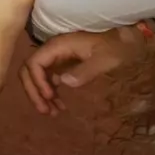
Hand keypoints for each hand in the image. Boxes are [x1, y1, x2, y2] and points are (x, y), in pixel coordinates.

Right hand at [20, 27, 139, 115]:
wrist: (125, 41)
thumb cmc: (116, 48)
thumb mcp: (104, 60)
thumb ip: (85, 70)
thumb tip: (63, 82)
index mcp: (59, 46)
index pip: (34, 62)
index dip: (37, 81)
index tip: (49, 97)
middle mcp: (53, 50)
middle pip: (29, 70)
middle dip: (33, 91)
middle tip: (44, 111)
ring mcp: (57, 58)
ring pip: (37, 76)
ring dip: (40, 95)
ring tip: (51, 113)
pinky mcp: (62, 65)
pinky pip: (48, 80)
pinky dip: (49, 93)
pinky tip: (59, 105)